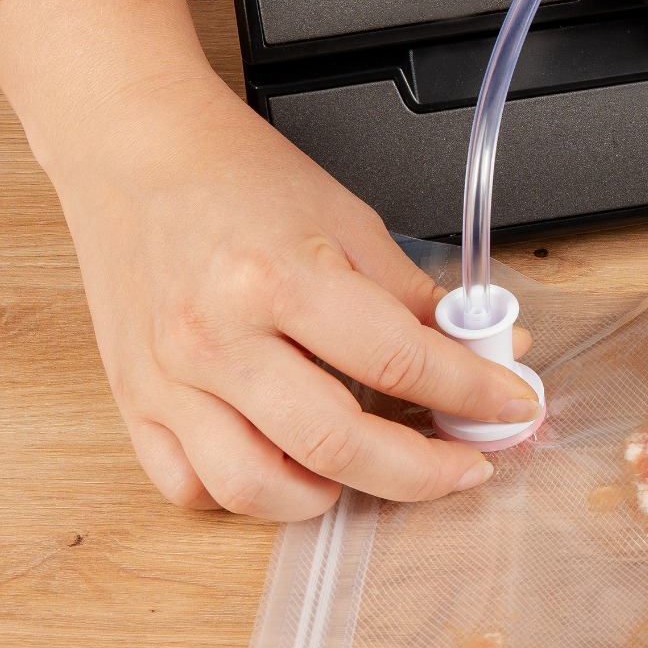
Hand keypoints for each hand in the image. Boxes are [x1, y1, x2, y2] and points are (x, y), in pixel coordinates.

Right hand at [53, 71, 541, 520]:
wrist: (136, 151)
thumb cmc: (239, 176)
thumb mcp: (348, 220)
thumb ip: (416, 296)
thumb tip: (493, 345)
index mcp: (279, 278)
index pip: (398, 361)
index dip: (471, 391)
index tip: (512, 404)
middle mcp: (217, 336)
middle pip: (334, 443)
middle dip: (422, 470)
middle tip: (467, 463)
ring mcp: (169, 377)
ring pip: (257, 487)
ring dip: (333, 496)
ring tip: (377, 469)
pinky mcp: (136, 400)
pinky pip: (191, 485)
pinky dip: (250, 493)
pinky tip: (291, 466)